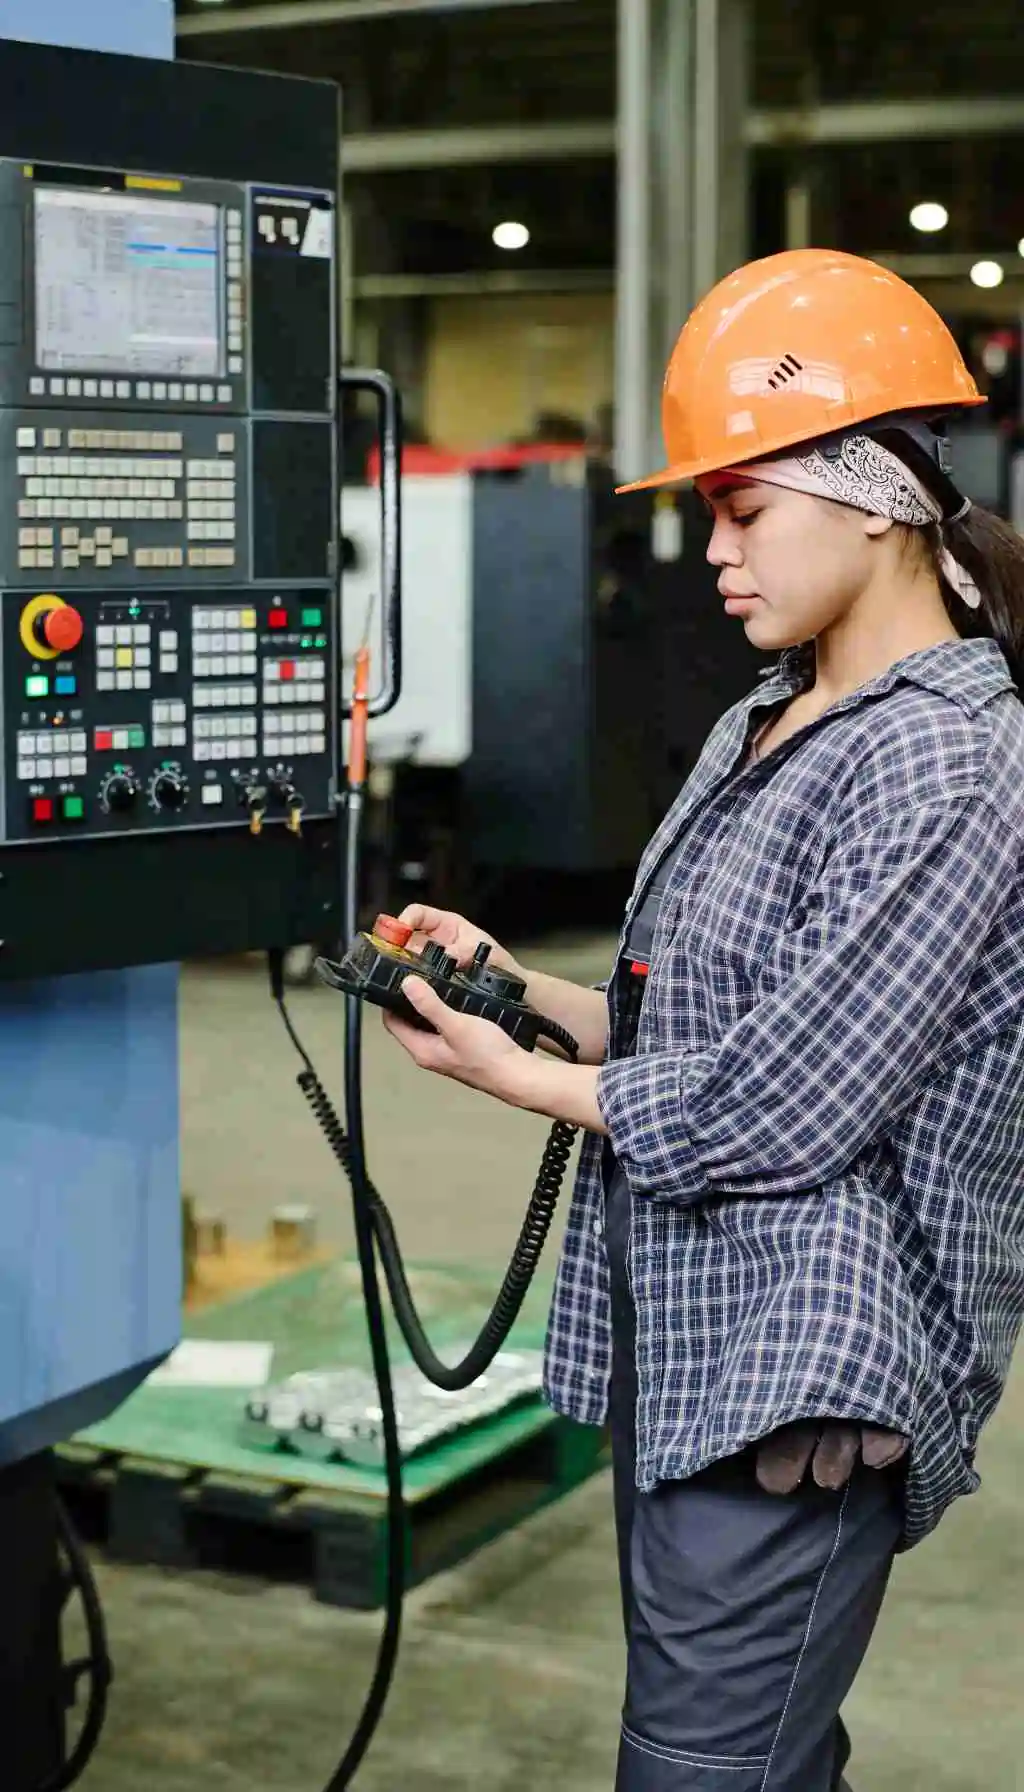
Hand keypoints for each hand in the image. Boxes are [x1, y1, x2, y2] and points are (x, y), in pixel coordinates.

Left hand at [381, 974, 527, 1104]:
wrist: (517, 1075)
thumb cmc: (487, 1053)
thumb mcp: (456, 1025)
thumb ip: (430, 1005)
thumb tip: (405, 984)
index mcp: (421, 1050)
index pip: (392, 1023)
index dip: (390, 1000)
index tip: (396, 977)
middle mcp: (429, 1053)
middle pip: (408, 1023)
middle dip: (409, 1000)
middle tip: (416, 974)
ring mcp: (445, 1053)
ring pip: (427, 1024)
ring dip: (428, 1004)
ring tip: (434, 980)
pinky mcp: (460, 1050)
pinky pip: (444, 1027)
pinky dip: (444, 1011)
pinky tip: (455, 997)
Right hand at [395, 903, 522, 977]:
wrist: (509, 987)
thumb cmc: (499, 963)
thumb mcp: (484, 952)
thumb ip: (465, 951)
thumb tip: (447, 954)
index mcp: (447, 925)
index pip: (418, 913)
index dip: (405, 919)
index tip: (399, 931)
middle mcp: (435, 941)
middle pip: (405, 937)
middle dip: (394, 944)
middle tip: (388, 955)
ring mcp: (431, 960)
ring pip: (406, 957)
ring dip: (400, 963)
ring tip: (394, 972)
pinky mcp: (431, 979)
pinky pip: (415, 976)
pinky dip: (410, 980)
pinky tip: (407, 987)